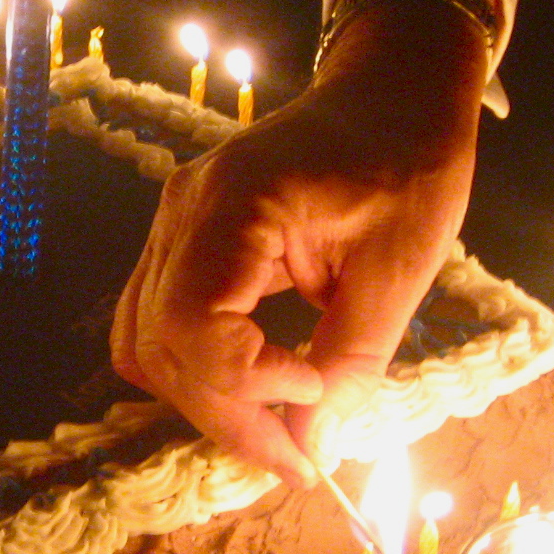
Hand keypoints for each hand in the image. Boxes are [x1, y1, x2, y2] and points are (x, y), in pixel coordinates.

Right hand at [110, 0, 492, 483]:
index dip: (244, 382)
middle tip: (298, 459)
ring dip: (205, 401)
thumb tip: (316, 448)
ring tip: (276, 434)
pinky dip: (197, 370)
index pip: (191, 322)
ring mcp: (171, 225)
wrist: (390, 94)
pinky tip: (252, 390)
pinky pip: (157, 323)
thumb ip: (353, 361)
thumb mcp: (401, 267)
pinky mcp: (179, 241)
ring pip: (144, 343)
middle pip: (159, 345)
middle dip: (225, 415)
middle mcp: (182, 214)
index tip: (316, 395)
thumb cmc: (409, 165)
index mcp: (235, 204)